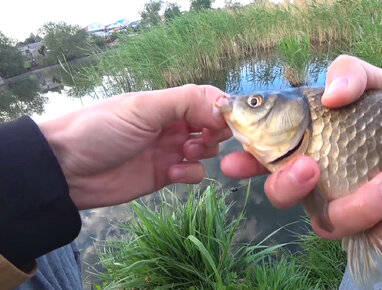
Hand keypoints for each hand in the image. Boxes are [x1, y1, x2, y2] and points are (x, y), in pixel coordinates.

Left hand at [39, 84, 230, 209]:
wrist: (67, 170)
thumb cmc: (101, 129)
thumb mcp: (143, 108)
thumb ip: (185, 102)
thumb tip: (223, 110)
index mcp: (168, 103)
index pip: (208, 99)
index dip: (222, 110)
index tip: (225, 123)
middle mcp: (173, 124)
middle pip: (212, 125)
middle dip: (214, 133)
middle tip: (199, 139)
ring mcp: (170, 150)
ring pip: (207, 149)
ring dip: (203, 152)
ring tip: (183, 153)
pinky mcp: (165, 175)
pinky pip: (193, 173)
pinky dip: (190, 173)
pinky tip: (172, 174)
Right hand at [221, 55, 381, 249]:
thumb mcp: (375, 80)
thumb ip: (349, 73)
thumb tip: (332, 97)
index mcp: (309, 145)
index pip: (266, 154)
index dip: (245, 159)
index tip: (234, 160)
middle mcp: (320, 181)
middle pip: (283, 196)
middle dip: (287, 186)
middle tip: (311, 167)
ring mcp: (348, 209)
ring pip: (331, 225)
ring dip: (360, 207)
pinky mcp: (381, 230)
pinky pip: (381, 240)